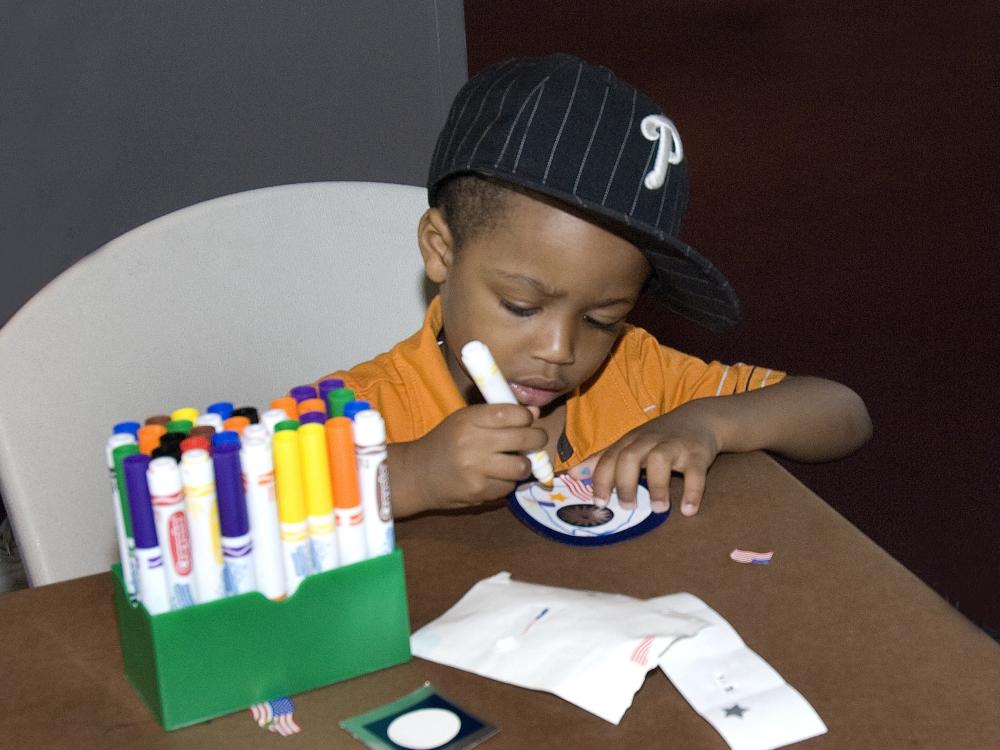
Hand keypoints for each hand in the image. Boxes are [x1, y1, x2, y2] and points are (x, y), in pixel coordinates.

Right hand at [388, 404, 548, 513]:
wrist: (417, 474)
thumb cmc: (445, 442)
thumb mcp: (464, 420)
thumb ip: (497, 416)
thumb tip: (534, 414)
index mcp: (469, 420)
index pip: (512, 413)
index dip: (526, 417)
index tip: (527, 420)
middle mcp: (473, 443)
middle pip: (524, 438)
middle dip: (537, 439)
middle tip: (536, 440)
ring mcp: (476, 470)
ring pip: (521, 466)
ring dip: (523, 465)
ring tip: (514, 462)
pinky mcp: (478, 492)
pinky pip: (508, 487)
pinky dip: (507, 482)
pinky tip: (495, 477)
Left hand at [569, 404, 721, 516]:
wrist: (699, 419)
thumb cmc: (658, 437)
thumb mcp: (629, 444)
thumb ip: (603, 460)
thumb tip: (572, 474)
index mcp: (630, 442)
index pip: (609, 459)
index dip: (601, 480)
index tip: (599, 503)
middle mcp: (649, 442)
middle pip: (629, 457)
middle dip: (625, 483)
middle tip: (627, 507)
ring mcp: (674, 446)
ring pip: (659, 461)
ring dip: (657, 487)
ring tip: (658, 508)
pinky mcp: (697, 454)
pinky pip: (695, 473)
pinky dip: (692, 492)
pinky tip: (688, 510)